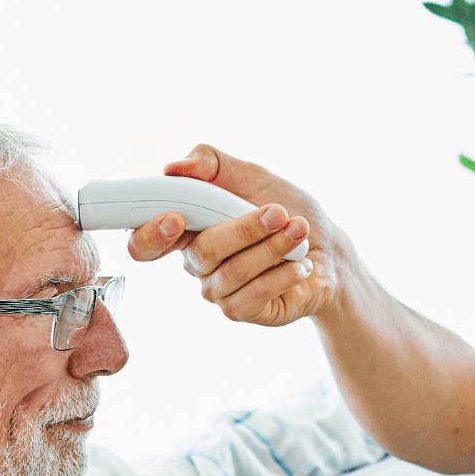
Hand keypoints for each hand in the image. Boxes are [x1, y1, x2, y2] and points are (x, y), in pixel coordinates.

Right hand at [128, 144, 353, 326]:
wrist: (329, 249)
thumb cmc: (286, 210)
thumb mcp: (253, 176)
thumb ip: (212, 163)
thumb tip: (173, 168)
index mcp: (189, 230)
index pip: (145, 243)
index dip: (151, 235)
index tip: (176, 218)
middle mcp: (197, 263)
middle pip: (202, 252)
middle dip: (244, 229)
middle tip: (279, 212)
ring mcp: (219, 290)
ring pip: (232, 273)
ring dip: (272, 248)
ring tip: (299, 230)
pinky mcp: (244, 312)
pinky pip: (252, 297)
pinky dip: (282, 275)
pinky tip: (301, 264)